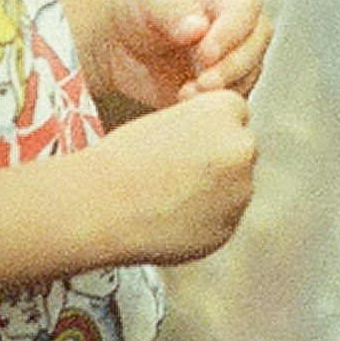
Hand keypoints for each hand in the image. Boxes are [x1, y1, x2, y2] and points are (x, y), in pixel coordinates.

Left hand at [89, 0, 268, 108]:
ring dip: (220, 89)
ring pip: (248, 77)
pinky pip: (232, 99)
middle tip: (202, 81)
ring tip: (186, 92)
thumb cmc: (144, 11)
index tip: (205, 52)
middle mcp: (244, 26)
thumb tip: (198, 29)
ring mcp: (239, 59)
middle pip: (255, 46)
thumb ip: (173, 10)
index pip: (247, 9)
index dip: (230, 32)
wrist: (127, 45)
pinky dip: (211, 103)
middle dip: (230, 67)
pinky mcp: (227, 88)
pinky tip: (184, 99)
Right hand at [94, 89, 253, 265]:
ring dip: (213, 189)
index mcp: (224, 112)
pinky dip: (204, 217)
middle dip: (218, 157)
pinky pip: (223, 217)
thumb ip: (207, 127)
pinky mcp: (227, 228)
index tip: (180, 139)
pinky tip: (170, 215)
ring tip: (167, 194)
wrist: (98, 207)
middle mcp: (241, 149)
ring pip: (234, 185)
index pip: (234, 113)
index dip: (206, 126)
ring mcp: (238, 192)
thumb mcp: (169, 119)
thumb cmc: (123, 159)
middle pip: (240, 148)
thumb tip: (227, 146)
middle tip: (173, 168)